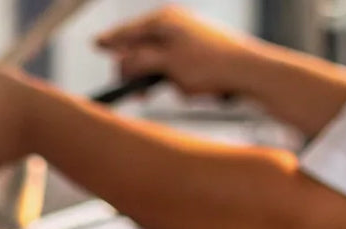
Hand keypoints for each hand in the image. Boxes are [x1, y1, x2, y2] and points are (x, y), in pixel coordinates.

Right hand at [95, 5, 263, 98]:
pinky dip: (174, 78)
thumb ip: (138, 62)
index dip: (111, 41)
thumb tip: (121, 62)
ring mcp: (189, 37)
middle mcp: (176, 24)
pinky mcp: (201, 52)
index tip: (95, 44)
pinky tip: (186, 89)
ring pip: (158, 58)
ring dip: (157, 77)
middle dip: (135, 67)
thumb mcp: (166, 65)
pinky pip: (176, 66)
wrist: (251, 73)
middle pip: (141, 45)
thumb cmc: (211, 66)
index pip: (128, 31)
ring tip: (166, 91)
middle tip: (133, 88)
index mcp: (165, 20)